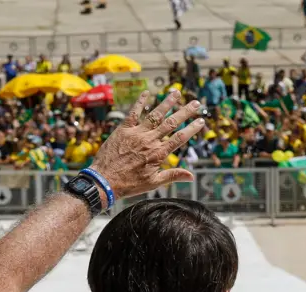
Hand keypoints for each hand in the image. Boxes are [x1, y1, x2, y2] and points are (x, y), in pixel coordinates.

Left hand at [89, 90, 203, 198]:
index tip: (201, 121)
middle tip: (196, 103)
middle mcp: (149, 141)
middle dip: (185, 112)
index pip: (179, 138)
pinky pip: (133, 113)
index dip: (192, 129)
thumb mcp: (153, 183)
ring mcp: (136, 133)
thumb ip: (173, 175)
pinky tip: (146, 92)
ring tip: (176, 92)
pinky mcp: (123, 130)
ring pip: (155, 115)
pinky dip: (140, 102)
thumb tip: (192, 176)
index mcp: (158, 154)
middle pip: (171, 123)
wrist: (104, 181)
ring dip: (167, 103)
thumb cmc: (129, 184)